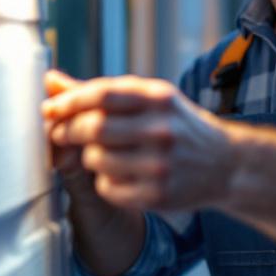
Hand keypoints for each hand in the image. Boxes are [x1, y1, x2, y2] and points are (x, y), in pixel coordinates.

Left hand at [41, 73, 238, 210]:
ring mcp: (160, 164)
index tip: (49, 109)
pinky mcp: (157, 195)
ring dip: (89, 157)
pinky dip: (104, 182)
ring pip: (96, 159)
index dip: (68, 102)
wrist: (226, 164)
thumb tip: (50, 80)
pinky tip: (120, 175)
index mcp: (159, 98)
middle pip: (94, 128)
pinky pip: (107, 188)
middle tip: (62, 134)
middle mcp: (161, 129)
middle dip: (69, 131)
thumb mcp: (148, 100)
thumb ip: (98, 92)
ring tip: (103, 154)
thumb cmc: (177, 126)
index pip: (102, 94)